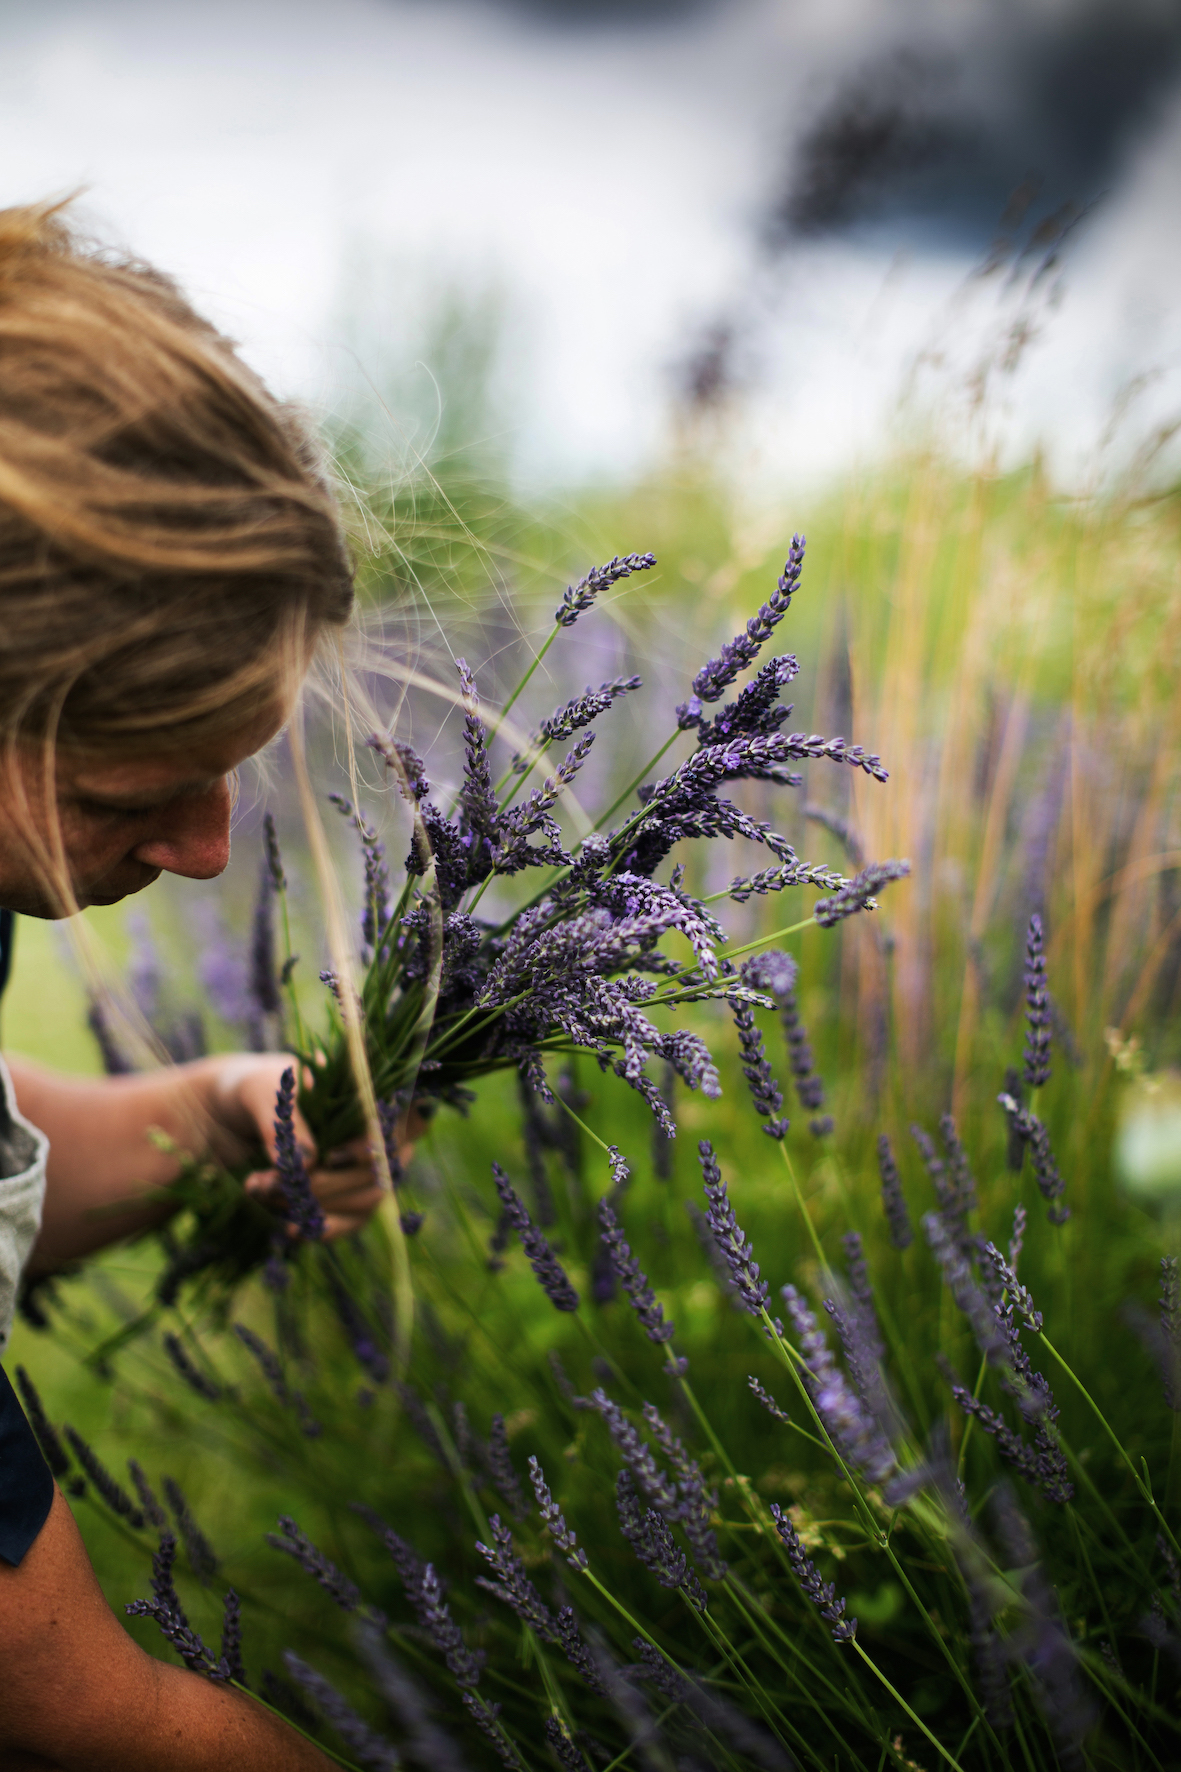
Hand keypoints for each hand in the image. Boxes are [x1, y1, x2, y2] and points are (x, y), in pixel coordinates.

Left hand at [200, 1054, 407, 1240]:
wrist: (230, 1112)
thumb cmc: (255, 1088)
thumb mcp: (261, 1092)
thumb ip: (286, 1122)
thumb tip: (311, 1163)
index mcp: (368, 1091)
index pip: (410, 1117)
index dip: (380, 1142)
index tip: (330, 1157)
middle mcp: (378, 1129)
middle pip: (383, 1168)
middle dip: (328, 1183)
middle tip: (274, 1184)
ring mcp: (367, 1165)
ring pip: (368, 1198)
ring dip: (319, 1206)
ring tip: (267, 1195)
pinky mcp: (347, 1194)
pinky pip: (353, 1220)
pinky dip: (324, 1228)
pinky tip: (292, 1229)